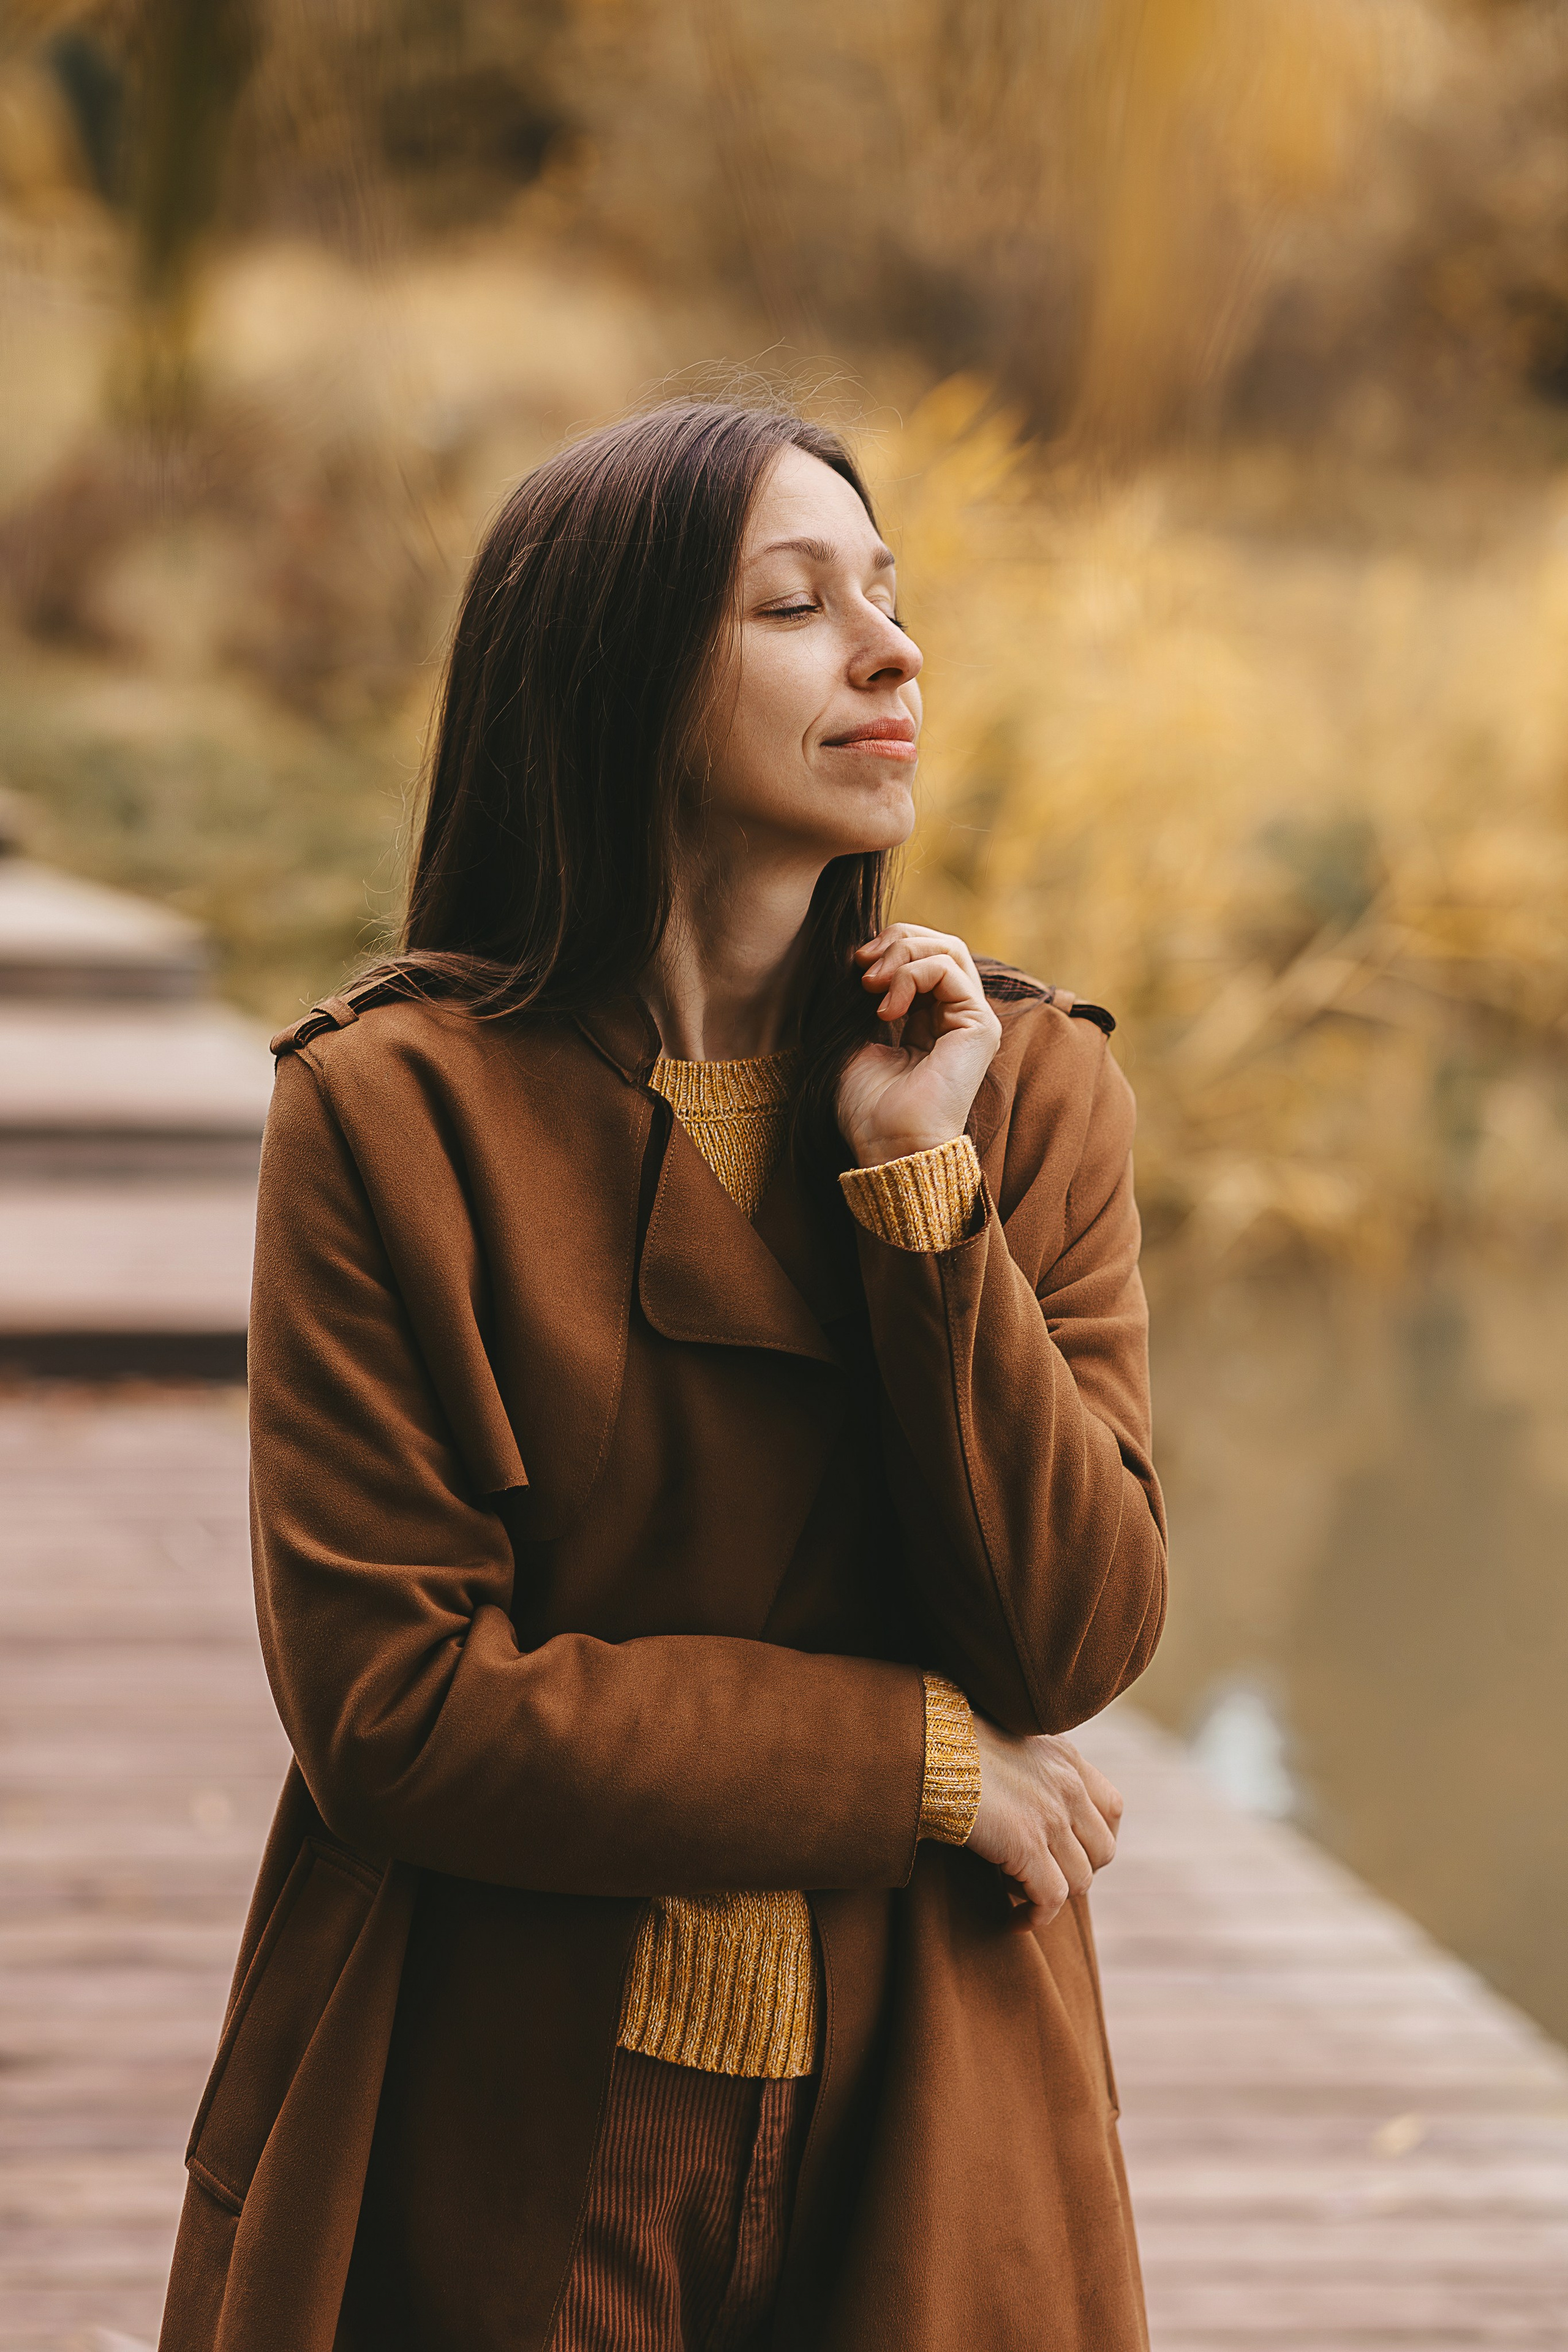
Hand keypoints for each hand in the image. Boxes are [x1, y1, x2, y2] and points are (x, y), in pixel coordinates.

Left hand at [837, 924, 1002, 1166]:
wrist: (888, 1145)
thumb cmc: (869, 1107)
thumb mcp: (856, 1040)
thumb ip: (864, 999)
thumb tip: (857, 958)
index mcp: (930, 1019)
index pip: (922, 957)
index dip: (887, 948)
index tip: (852, 965)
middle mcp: (957, 1016)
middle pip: (940, 943)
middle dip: (896, 940)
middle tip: (861, 962)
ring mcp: (972, 1019)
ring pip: (948, 948)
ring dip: (901, 954)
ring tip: (870, 984)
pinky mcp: (980, 1025)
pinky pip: (947, 969)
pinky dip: (911, 975)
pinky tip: (887, 1009)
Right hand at [965, 1718, 1123, 1931]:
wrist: (925, 1748)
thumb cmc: (949, 1746)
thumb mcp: (1006, 1743)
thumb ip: (1030, 1768)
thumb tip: (1022, 1798)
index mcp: (1066, 1758)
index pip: (1112, 1808)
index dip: (1096, 1839)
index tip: (1070, 1853)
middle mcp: (1068, 1787)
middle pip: (1103, 1850)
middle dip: (1076, 1870)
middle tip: (1041, 1876)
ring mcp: (1052, 1817)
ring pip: (1081, 1880)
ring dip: (1053, 1894)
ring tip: (1018, 1889)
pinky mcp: (1028, 1846)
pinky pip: (1052, 1899)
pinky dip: (1036, 1917)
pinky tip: (1014, 1921)